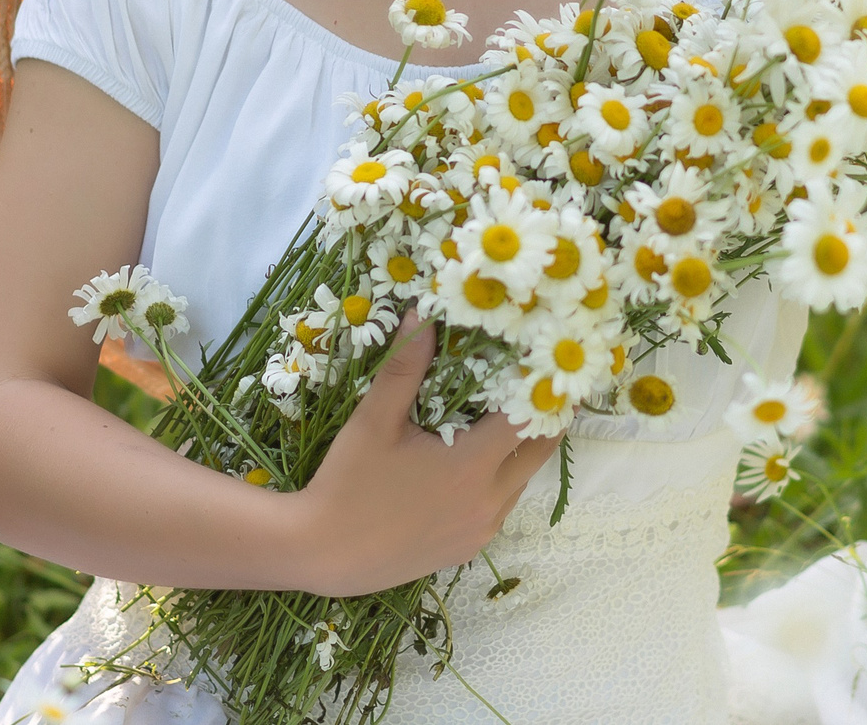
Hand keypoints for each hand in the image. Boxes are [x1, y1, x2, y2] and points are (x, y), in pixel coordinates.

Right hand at [293, 312, 561, 597]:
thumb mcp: (374, 421)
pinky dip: (497, 480)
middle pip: (540, 451)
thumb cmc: (347, 484)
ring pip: (521, 480)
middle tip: (533, 384)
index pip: (531, 420)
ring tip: (499, 417)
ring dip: (517, 449)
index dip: (541, 389)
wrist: (322, 554)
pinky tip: (468, 462)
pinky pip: (500, 506)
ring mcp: (481, 529)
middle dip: (542, 416)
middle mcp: (488, 502)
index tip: (543, 363)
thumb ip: (405, 367)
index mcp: (471, 467)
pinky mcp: (469, 548)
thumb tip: (423, 312)